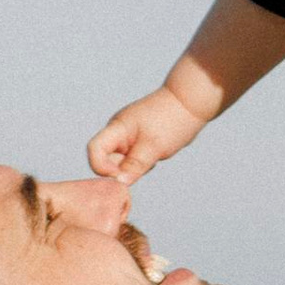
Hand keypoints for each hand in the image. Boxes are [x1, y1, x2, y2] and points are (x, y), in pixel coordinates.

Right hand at [89, 82, 207, 186]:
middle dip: (121, 170)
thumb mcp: (154, 146)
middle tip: (144, 165)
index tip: (122, 175)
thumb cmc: (172, 119)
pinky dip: (141, 164)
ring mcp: (127, 137)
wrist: (190, 102)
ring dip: (134, 167)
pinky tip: (156, 154)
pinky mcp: (137, 142)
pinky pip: (132, 160)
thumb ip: (134, 166)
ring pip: (120, 163)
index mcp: (117, 128)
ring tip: (153, 156)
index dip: (102, 168)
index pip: (95, 150)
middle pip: (106, 160)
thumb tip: (118, 183)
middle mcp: (118, 132)